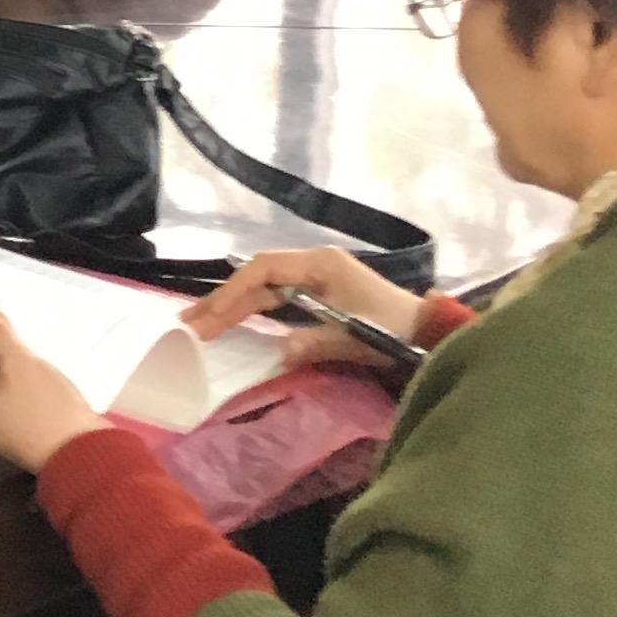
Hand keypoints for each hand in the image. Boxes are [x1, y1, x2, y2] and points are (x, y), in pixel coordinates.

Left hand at [0, 299, 106, 472]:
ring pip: (4, 376)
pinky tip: (45, 353)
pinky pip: (21, 388)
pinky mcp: (28, 423)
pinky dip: (29, 371)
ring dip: (16, 354)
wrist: (88, 454)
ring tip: (31, 327)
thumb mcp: (19, 365)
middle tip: (13, 311)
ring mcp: (5, 421)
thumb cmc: (46, 409)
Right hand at [186, 246, 425, 368]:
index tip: (211, 317)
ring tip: (201, 321)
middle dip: (224, 299)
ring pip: (264, 286)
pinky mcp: (320, 290)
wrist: (427, 331)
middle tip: (189, 320)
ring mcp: (316, 275)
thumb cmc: (392, 328)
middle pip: (258, 276)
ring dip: (234, 303)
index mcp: (320, 264)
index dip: (234, 293)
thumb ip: (311, 342)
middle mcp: (314, 262)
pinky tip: (233, 321)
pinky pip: (276, 295)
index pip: (264, 271)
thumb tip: (275, 353)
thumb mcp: (352, 336)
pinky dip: (253, 308)